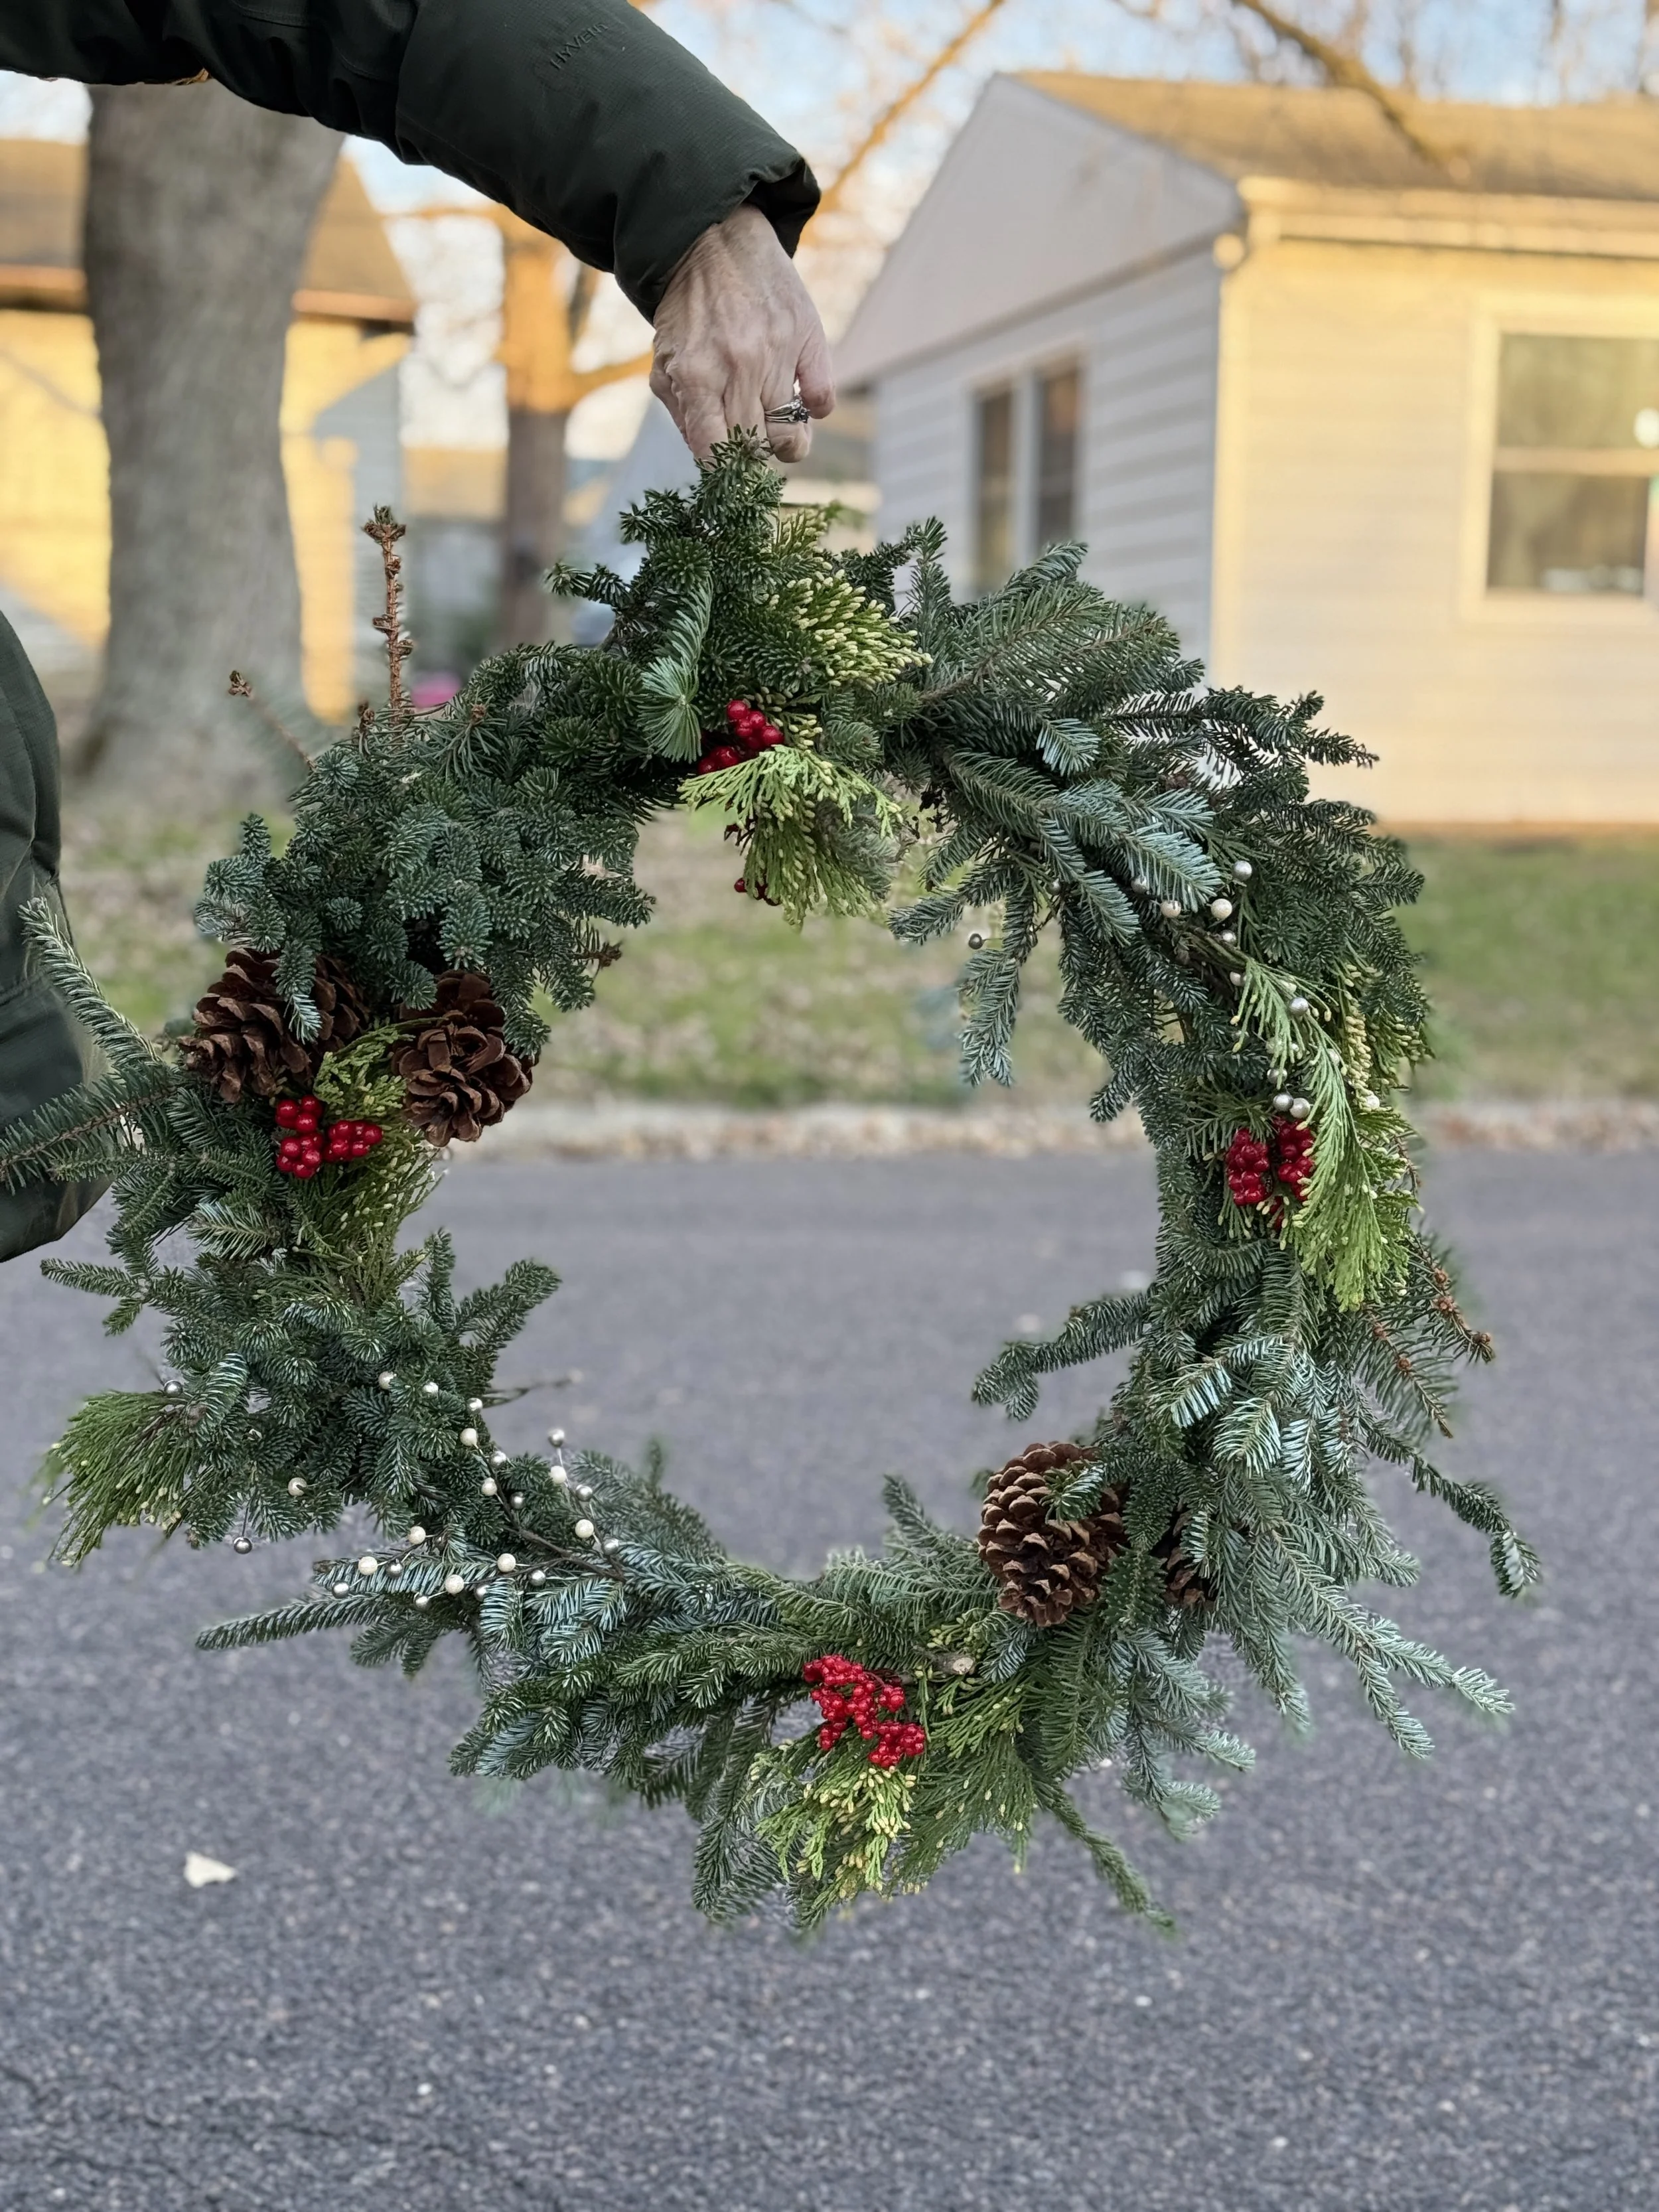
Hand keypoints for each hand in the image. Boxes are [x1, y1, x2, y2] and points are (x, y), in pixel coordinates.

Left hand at [651, 203, 833, 463]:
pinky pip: (822, 400)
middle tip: (751, 440)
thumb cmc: (688, 312)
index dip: (723, 471)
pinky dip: (815, 410)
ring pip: (791, 435)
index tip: (728, 468)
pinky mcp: (808, 338)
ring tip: (776, 427)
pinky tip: (801, 401)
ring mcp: (778, 353)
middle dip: (752, 454)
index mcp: (698, 377)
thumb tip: (713, 460)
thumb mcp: (667, 361)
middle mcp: (739, 368)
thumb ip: (685, 414)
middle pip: (755, 448)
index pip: (716, 454)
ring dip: (785, 442)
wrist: (716, 242)